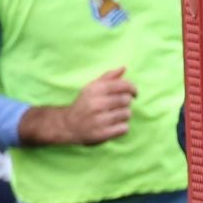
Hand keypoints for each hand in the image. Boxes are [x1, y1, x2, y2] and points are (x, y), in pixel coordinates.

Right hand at [18, 68, 136, 145]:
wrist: (68, 125)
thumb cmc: (84, 104)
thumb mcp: (92, 87)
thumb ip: (108, 77)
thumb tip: (123, 68)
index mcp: (95, 90)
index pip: (123, 85)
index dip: (133, 88)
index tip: (134, 93)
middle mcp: (97, 104)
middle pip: (126, 100)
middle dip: (126, 102)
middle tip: (120, 105)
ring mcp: (99, 120)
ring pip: (127, 114)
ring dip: (124, 115)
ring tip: (115, 115)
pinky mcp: (102, 134)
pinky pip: (124, 128)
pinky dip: (122, 127)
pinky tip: (114, 125)